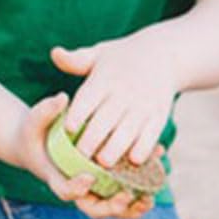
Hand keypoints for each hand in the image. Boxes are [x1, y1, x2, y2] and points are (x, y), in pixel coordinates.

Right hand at [11, 94, 155, 218]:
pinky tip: (156, 184)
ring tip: (148, 199)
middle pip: (94, 208)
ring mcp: (93, 190)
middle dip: (111, 206)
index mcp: (57, 178)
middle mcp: (77, 188)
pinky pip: (125, 194)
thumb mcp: (35, 121)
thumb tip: (61, 98)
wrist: (41, 143)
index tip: (88, 177)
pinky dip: (140, 193)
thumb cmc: (36, 132)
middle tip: (125, 196)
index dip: (76, 188)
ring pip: (113, 207)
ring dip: (132, 207)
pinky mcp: (107, 184)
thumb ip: (45, 111)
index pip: (65, 191)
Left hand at [52, 31, 175, 168]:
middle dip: (93, 139)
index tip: (67, 128)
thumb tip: (55, 54)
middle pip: (107, 118)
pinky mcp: (159, 115)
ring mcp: (144, 105)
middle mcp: (125, 92)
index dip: (78, 113)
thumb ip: (75, 61)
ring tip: (104, 164)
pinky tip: (134, 160)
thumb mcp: (98, 54)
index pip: (89, 97)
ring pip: (128, 130)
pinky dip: (144, 147)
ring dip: (117, 148)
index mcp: (105, 78)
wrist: (163, 55)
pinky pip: (151, 133)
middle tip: (80, 157)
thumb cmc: (121, 58)